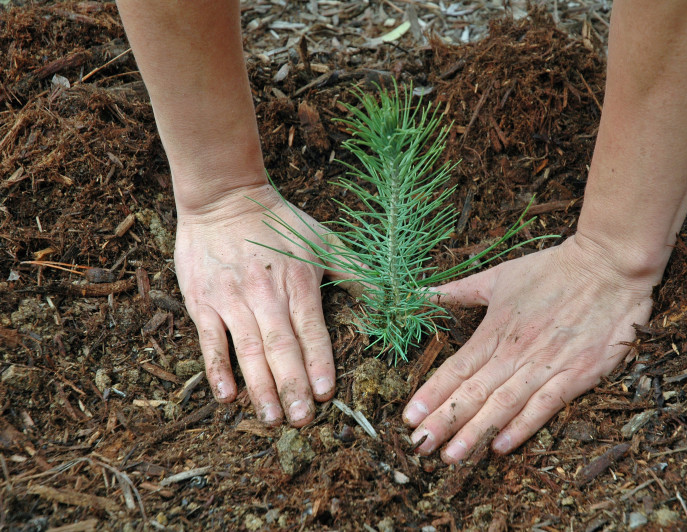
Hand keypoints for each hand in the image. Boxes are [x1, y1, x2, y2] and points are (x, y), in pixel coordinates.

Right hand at [174, 183, 339, 426]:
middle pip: (281, 346)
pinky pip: (210, 340)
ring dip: (260, 386)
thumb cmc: (278, 221)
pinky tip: (227, 395)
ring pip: (248, 350)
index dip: (319, 362)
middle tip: (302, 420)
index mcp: (298, 281)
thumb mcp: (323, 240)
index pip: (311, 329)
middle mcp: (265, 293)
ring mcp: (231, 299)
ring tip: (271, 418)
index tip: (326, 393)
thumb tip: (391, 297)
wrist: (222, 197)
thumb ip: (356, 271)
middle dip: (292, 385)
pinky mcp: (203, 301)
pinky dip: (217, 369)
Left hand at [403, 234, 657, 460]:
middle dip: (444, 421)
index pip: (456, 368)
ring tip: (451, 456)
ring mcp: (547, 365)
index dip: (431, 394)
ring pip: (503, 404)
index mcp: (495, 329)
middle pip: (473, 392)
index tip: (408, 418)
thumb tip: (421, 294)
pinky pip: (545, 406)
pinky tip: (500, 447)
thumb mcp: (500, 275)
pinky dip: (522, 427)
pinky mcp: (578, 374)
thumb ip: (459, 290)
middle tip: (419, 447)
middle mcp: (516, 351)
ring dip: (475, 432)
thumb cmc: (552, 269)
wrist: (609, 265)